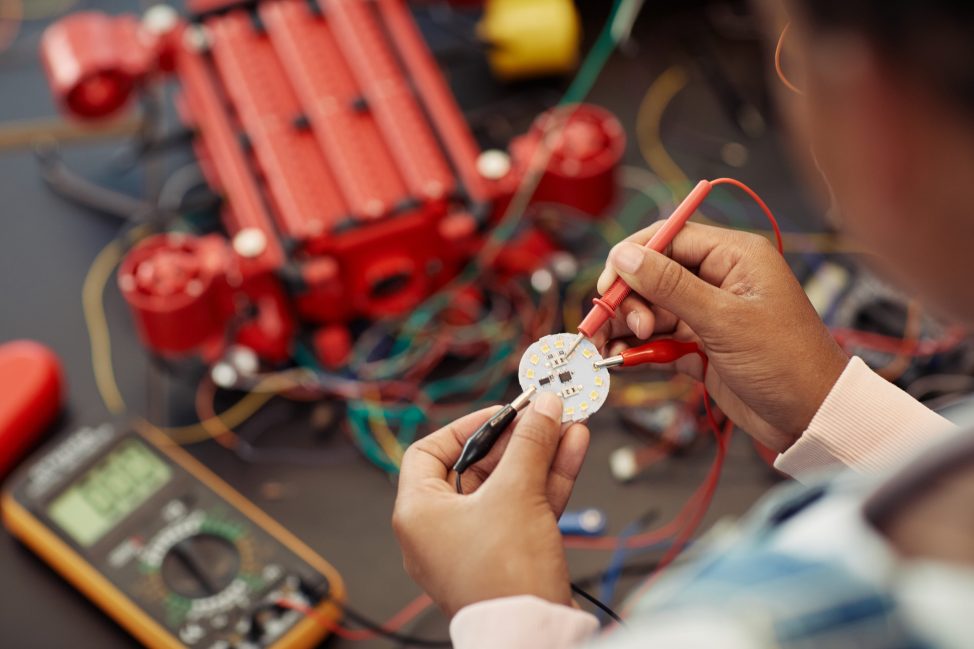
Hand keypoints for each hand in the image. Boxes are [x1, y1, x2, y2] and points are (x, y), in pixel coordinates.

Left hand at [392, 393, 589, 616]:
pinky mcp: (508, 556)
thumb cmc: (503, 579)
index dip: (466, 427)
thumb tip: (542, 410)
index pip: (429, 452)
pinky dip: (546, 479)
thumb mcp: (516, 493)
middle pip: (477, 466)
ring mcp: (477, 544)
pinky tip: (571, 450)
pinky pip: (524, 506)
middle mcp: (441, 529)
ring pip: (508, 485)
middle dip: (516, 438)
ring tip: (566, 425)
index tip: (501, 413)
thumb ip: (530, 444)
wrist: (532, 634)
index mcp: (419, 512)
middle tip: (543, 415)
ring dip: (539, 454)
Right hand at [595, 221, 847, 450]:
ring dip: (627, 326)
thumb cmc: (787, 362)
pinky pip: (658, 339)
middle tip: (624, 326)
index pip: (670, 237)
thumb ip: (670, 286)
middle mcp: (719, 279)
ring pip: (651, 309)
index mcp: (734, 257)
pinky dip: (639, 349)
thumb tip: (624, 256)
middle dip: (630, 299)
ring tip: (610, 347)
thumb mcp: (724, 320)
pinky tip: (623, 359)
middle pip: (653, 274)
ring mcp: (708, 314)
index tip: (608, 283)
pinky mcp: (700, 345)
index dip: (633, 257)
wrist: (811, 418)